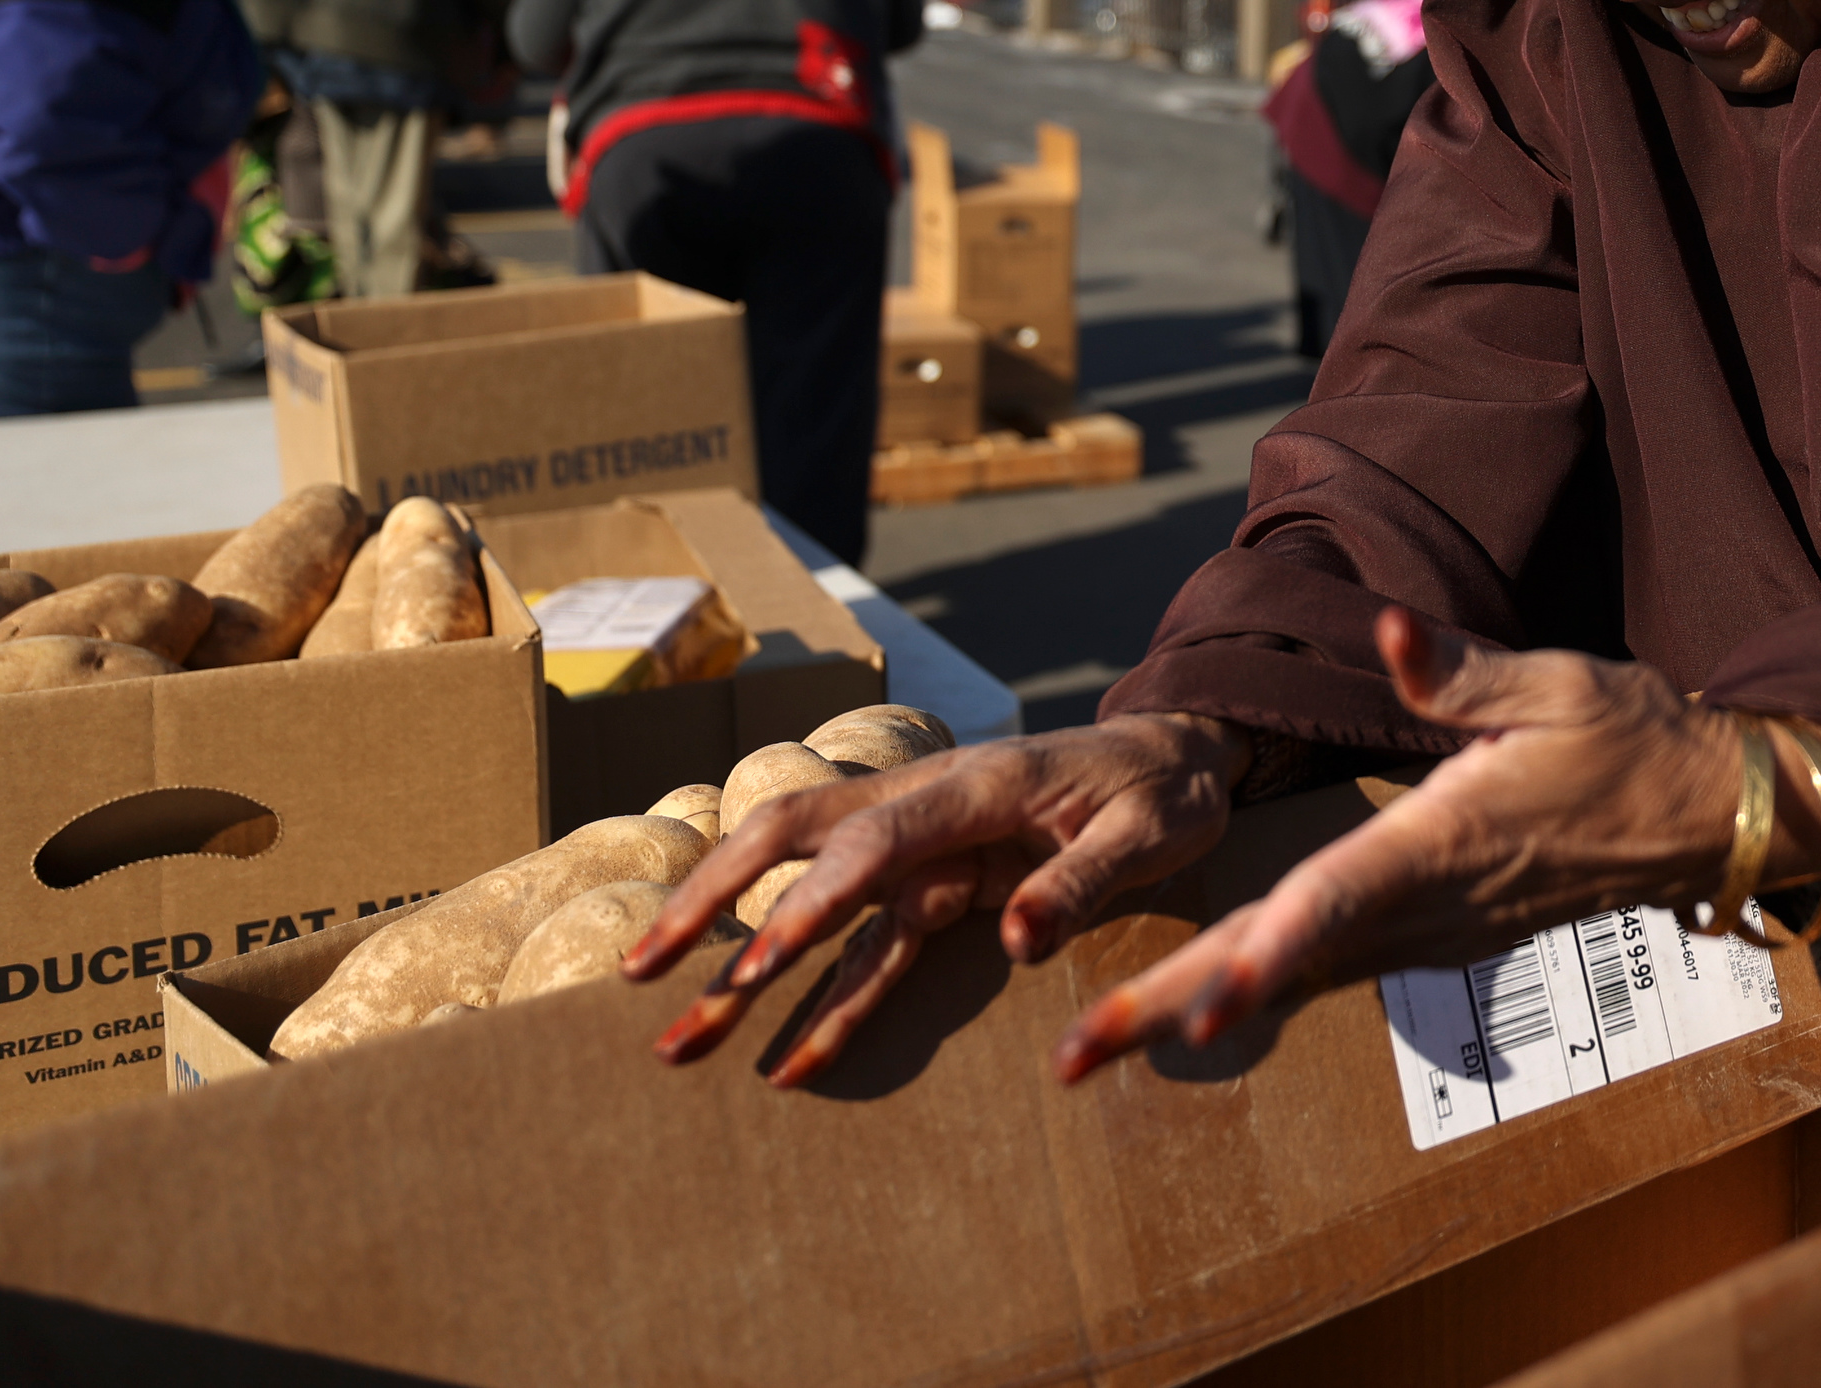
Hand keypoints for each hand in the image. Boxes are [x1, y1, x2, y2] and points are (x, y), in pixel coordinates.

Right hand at [624, 711, 1250, 1085]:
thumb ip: (1086, 879)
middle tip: (641, 970)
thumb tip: (1018, 938)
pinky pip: (870, 948)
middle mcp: (927, 808)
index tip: (759, 958)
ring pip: (810, 898)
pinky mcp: (939, 886)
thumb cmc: (1167, 788)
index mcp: (976, 785)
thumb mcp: (1154, 831)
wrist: (1179, 756)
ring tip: (677, 1040)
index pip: (872, 836)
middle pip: (793, 839)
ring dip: (742, 963)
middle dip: (712, 899)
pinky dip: (828, 1002)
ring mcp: (924, 848)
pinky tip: (791, 1064)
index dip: (811, 894)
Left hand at [1050, 610, 1820, 1083]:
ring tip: (1089, 1045)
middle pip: (1286, 964)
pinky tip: (1182, 1007)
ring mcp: (1431, 931)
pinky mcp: (1435, 934)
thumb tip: (1387, 629)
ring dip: (1192, 1010)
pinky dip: (1248, 990)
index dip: (1270, 951)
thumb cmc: (1632, 739)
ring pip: (1295, 978)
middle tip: (1070, 1056)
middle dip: (1176, 1010)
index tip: (1202, 1009)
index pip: (1344, 898)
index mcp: (1449, 841)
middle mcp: (1430, 904)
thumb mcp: (1557, 681)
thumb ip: (1459, 668)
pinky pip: (1327, 970)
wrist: (1706, 817)